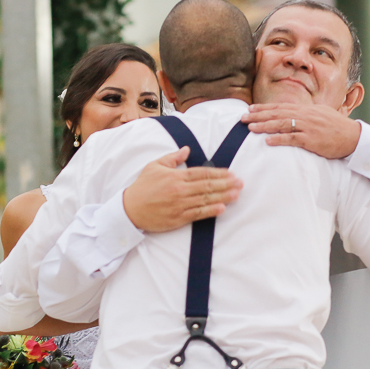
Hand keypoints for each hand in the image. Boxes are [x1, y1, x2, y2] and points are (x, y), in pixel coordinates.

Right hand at [123, 147, 242, 231]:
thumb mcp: (154, 166)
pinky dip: (210, 211)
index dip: (218, 173)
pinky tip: (221, 208)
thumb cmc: (142, 187)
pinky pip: (197, 214)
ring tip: (236, 194)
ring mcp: (179, 205)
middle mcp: (179, 190)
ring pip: (205, 200)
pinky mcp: (178, 218)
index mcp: (175, 176)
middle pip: (207, 186)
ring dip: (223, 197)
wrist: (129, 209)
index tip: (231, 173)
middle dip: (226, 184)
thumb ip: (172, 158)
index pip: (201, 173)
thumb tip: (187, 149)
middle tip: (240, 183)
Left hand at [241, 103, 361, 158]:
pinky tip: (267, 141)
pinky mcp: (312, 140)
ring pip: (282, 124)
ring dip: (264, 126)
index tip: (250, 109)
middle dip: (258, 115)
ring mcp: (308, 127)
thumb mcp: (320, 115)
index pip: (280, 107)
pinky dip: (279, 139)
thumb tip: (292, 114)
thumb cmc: (337, 127)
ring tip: (250, 128)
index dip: (264, 108)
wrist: (353, 137)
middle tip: (242, 118)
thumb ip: (305, 114)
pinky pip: (292, 139)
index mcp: (305, 110)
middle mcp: (305, 115)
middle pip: (277, 114)